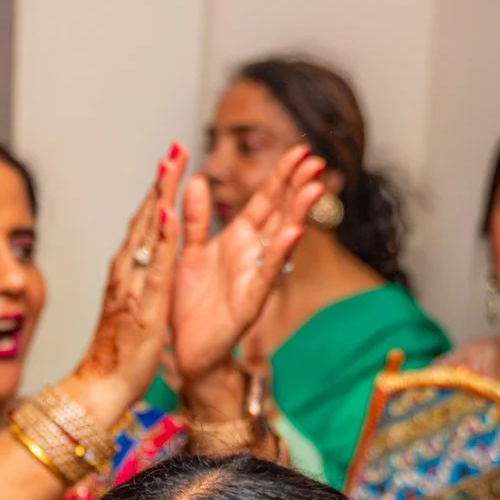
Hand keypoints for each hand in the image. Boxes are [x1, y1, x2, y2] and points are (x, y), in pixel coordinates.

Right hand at [66, 147, 184, 412]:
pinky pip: (156, 268)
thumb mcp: (132, 304)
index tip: (173, 159)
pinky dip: (163, 240)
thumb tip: (144, 253)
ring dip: (161, 198)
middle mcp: (126, 271)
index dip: (159, 189)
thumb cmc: (119, 351)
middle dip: (162, 182)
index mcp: (127, 270)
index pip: (146, 221)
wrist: (100, 386)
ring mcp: (133, 286)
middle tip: (175, 148)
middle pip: (146, 218)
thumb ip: (137, 276)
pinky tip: (171, 216)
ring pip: (148, 235)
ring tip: (173, 166)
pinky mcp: (144, 306)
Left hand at [167, 146, 324, 386]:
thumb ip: (195, 217)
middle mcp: (252, 254)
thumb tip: (198, 178)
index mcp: (237, 238)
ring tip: (313, 189)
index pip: (266, 200)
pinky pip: (266, 274)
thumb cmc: (188, 303)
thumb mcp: (188, 251)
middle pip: (280, 213)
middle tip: (317, 161)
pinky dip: (278, 253)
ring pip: (280, 240)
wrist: (182, 349)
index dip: (282, 175)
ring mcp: (254, 277)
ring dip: (297, 214)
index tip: (301, 149)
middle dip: (297, 187)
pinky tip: (291, 232)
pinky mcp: (249, 302)